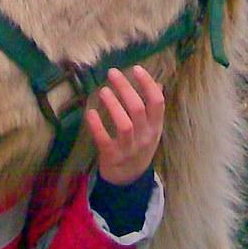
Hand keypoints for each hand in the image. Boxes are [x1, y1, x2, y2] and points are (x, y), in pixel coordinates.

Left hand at [85, 65, 164, 185]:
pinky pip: (104, 140)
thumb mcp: (151, 130)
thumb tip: (157, 83)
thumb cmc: (139, 147)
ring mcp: (129, 148)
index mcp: (155, 127)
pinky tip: (90, 112)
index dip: (148, 84)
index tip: (136, 68)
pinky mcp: (112, 156)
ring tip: (103, 91)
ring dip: (113, 105)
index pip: (157, 102)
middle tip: (112, 73)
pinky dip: (96, 126)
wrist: (129, 180)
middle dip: (125, 89)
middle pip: (138, 109)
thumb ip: (153, 109)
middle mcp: (145, 137)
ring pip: (124, 124)